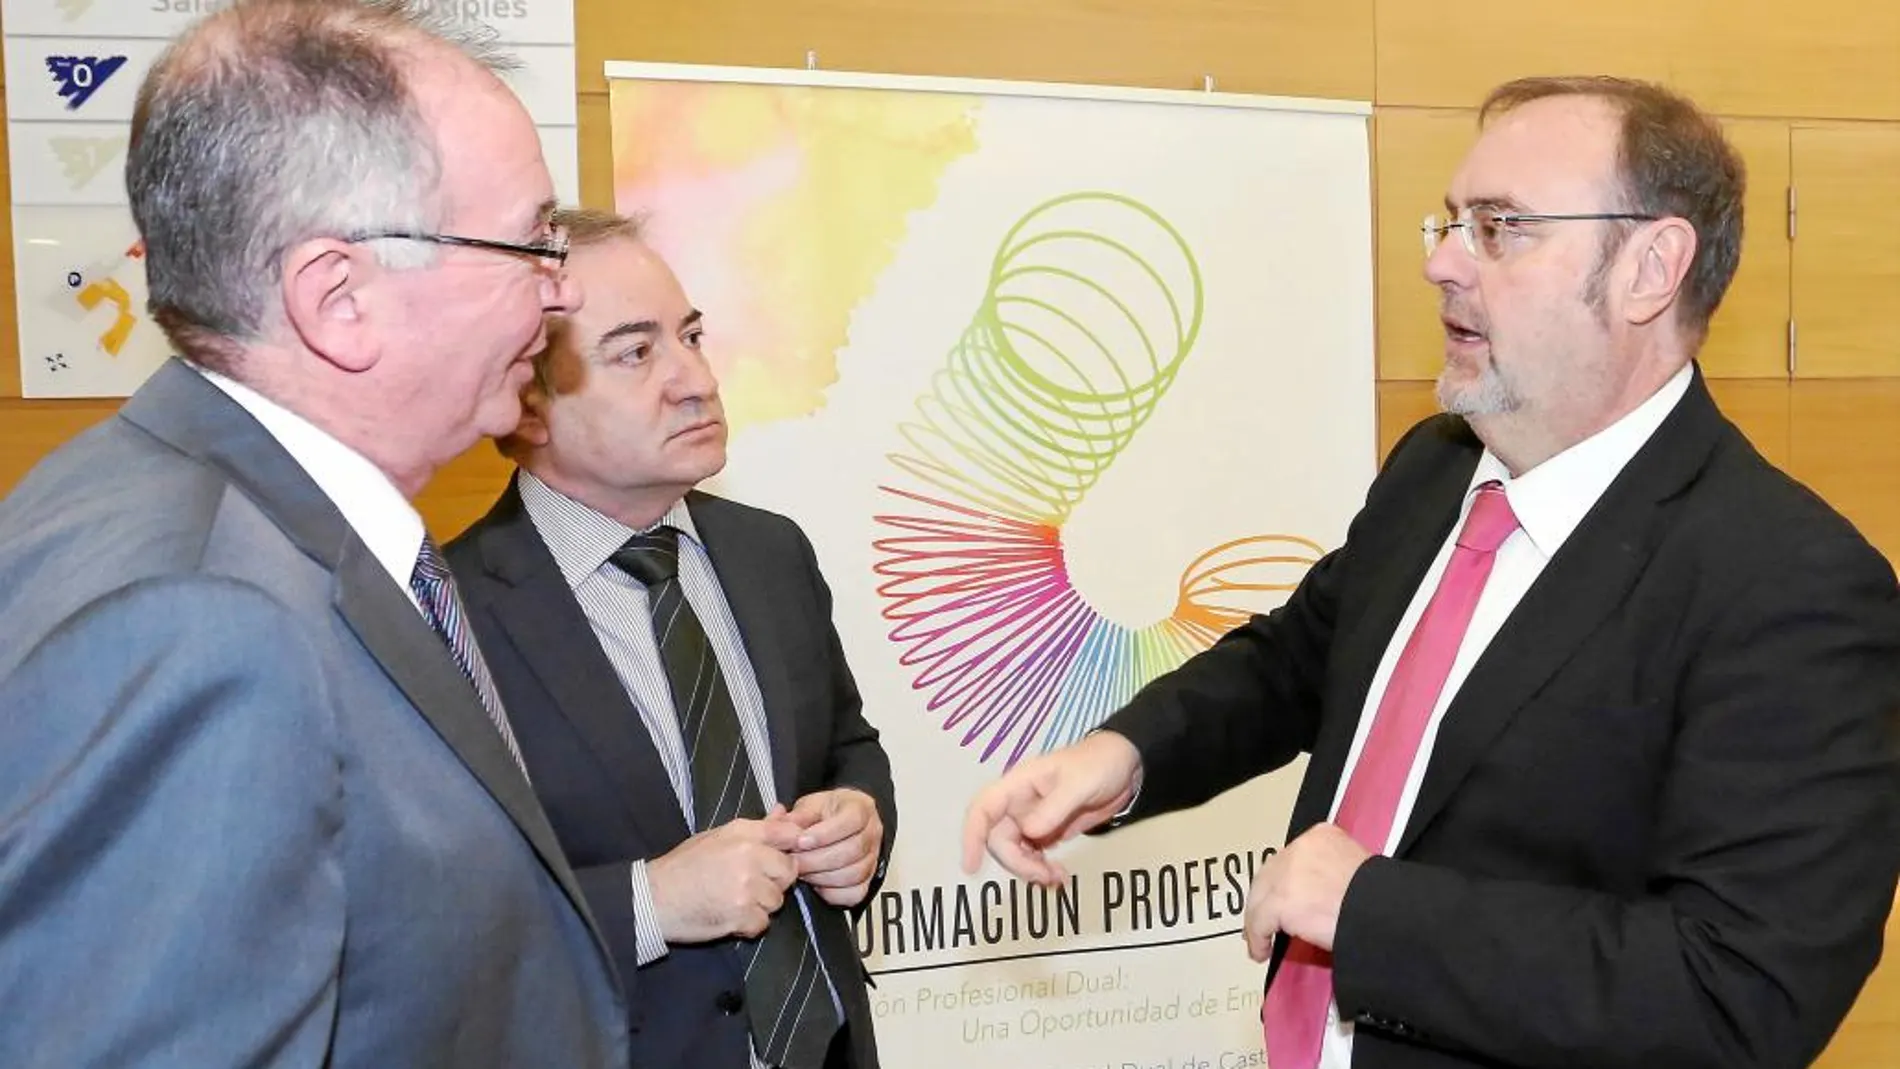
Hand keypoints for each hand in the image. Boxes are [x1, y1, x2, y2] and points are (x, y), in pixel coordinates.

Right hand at [649, 807, 801, 942]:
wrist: (654, 898)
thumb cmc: (684, 865)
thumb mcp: (717, 837)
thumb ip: (756, 827)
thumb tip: (783, 812)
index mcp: (743, 833)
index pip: (789, 834)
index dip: (790, 849)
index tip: (779, 858)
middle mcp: (748, 856)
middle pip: (788, 872)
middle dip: (774, 882)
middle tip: (749, 885)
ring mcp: (746, 887)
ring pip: (776, 900)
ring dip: (761, 905)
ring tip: (734, 900)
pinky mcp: (741, 915)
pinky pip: (762, 923)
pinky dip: (749, 925)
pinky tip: (729, 916)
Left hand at [787, 788, 882, 907]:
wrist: (840, 822)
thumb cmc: (827, 813)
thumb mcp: (810, 805)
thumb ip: (797, 816)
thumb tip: (780, 827)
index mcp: (860, 808)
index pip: (851, 821)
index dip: (824, 834)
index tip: (801, 841)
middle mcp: (871, 833)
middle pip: (851, 851)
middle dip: (817, 859)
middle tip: (794, 861)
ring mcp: (872, 858)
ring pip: (853, 874)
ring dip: (822, 877)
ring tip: (802, 872)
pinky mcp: (867, 880)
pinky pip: (855, 893)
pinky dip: (833, 893)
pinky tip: (817, 884)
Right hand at [960, 731, 1142, 884]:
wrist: (1125, 766)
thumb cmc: (1098, 764)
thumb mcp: (1079, 784)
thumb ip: (1053, 808)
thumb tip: (1028, 833)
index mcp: (1018, 784)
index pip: (983, 809)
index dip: (972, 836)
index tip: (971, 867)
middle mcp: (1018, 803)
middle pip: (999, 839)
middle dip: (1017, 862)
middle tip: (1044, 876)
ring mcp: (1032, 818)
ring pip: (1014, 851)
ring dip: (1030, 870)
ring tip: (1056, 878)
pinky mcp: (1047, 831)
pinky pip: (1032, 855)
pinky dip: (1041, 869)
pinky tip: (1059, 876)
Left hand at [1243, 823, 1371, 961]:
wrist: (1384, 911)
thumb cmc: (1380, 899)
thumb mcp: (1357, 871)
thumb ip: (1332, 873)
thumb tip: (1317, 896)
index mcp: (1321, 836)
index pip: (1291, 858)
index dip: (1283, 881)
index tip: (1282, 897)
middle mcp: (1300, 849)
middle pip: (1269, 875)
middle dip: (1265, 899)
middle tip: (1263, 920)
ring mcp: (1286, 873)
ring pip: (1260, 897)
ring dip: (1258, 920)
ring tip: (1260, 940)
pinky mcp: (1280, 901)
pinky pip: (1259, 923)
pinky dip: (1258, 939)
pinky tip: (1262, 951)